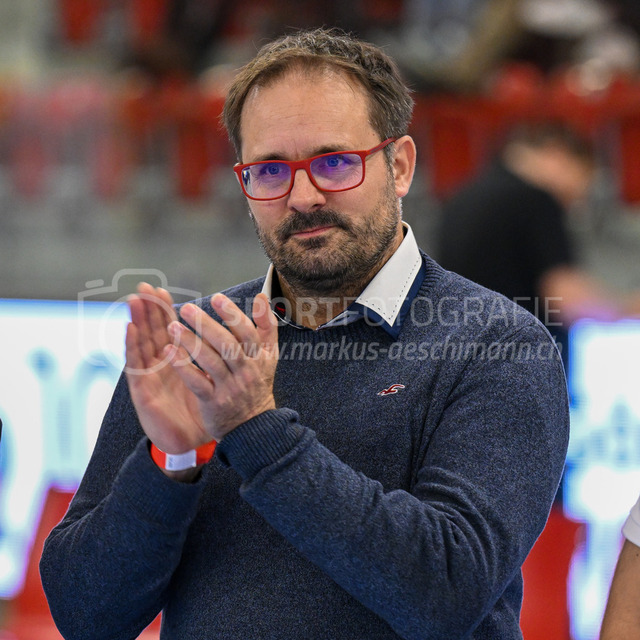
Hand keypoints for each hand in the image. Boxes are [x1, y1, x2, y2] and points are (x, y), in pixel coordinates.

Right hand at [125, 283, 210, 454]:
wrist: (191, 441)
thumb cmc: (200, 407)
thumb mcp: (211, 378)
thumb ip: (215, 356)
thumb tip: (228, 334)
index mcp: (178, 360)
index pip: (169, 330)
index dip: (164, 311)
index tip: (161, 291)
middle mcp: (162, 365)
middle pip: (153, 332)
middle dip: (148, 310)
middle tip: (143, 288)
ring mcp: (151, 377)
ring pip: (142, 343)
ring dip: (138, 321)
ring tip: (134, 301)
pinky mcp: (143, 391)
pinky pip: (137, 365)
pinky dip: (132, 346)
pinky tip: (130, 330)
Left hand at [165, 292, 277, 441]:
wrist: (254, 426)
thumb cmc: (256, 384)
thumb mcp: (268, 356)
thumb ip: (266, 326)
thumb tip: (261, 297)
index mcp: (258, 357)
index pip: (248, 333)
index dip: (233, 315)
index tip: (217, 298)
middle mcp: (245, 371)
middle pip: (228, 345)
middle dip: (207, 325)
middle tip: (187, 309)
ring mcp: (229, 387)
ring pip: (210, 361)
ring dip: (190, 342)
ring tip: (172, 326)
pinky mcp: (213, 402)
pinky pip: (197, 382)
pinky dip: (183, 367)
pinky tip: (169, 352)